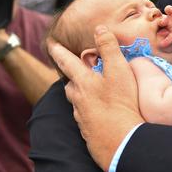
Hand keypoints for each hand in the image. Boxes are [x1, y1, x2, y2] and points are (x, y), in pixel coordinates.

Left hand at [49, 25, 143, 170]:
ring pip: (76, 101)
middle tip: (73, 69)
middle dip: (70, 75)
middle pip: (69, 83)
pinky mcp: (89, 131)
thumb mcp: (119, 70)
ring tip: (86, 90)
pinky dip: (89, 110)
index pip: (66, 61)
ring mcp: (82, 117)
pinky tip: (98, 112)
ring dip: (79, 93)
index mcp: (82, 82)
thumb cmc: (120, 104)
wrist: (121, 142)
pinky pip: (85, 116)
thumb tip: (99, 28)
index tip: (50, 43)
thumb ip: (109, 48)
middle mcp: (78, 99)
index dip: (58, 51)